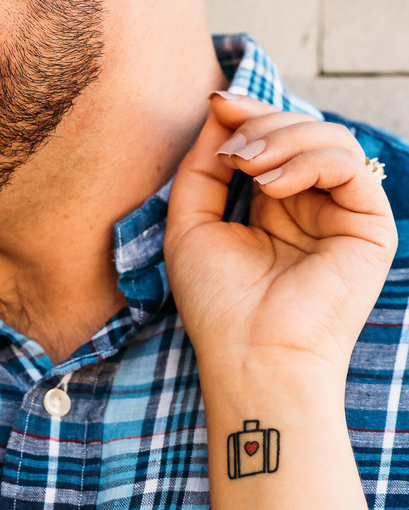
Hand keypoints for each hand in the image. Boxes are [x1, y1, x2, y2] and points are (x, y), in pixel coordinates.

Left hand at [166, 92, 397, 380]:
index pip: (270, 140)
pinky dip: (308, 160)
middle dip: (261, 125)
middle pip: (299, 130)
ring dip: (282, 140)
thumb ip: (201, 167)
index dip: (247, 114)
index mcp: (271, 207)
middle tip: (231, 154)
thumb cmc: (217, 303)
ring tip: (249, 170)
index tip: (218, 105)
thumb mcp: (189, 225)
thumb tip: (221, 107)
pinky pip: (349, 163)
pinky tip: (272, 186)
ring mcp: (342, 213)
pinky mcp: (369, 224)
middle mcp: (310, 206)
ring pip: (328, 137)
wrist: (251, 355)